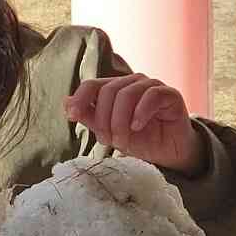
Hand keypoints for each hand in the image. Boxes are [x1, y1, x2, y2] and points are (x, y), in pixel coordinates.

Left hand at [65, 73, 205, 172]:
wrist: (169, 153)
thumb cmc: (141, 140)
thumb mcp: (110, 132)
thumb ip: (90, 117)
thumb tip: (66, 102)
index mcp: (115, 89)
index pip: (92, 85)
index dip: (81, 98)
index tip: (73, 116)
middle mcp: (132, 83)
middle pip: (108, 91)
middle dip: (104, 119)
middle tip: (109, 141)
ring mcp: (152, 86)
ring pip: (127, 94)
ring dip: (120, 121)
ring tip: (122, 141)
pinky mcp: (170, 94)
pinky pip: (151, 96)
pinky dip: (140, 112)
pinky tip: (136, 127)